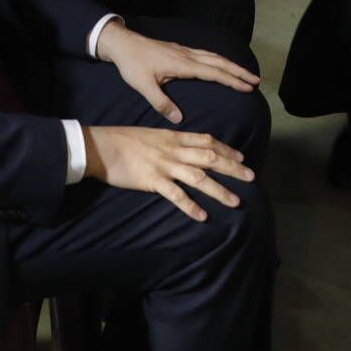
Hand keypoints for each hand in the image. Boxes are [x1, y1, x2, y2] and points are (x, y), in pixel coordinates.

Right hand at [81, 124, 252, 222]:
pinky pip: (176, 195)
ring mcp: (164, 165)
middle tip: (251, 177)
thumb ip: (169, 141)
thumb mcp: (151, 134)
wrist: (99, 146)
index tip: (241, 157)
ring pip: (199, 177)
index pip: (207, 140)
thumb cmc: (122, 140)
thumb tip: (183, 147)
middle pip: (210, 157)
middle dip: (232, 168)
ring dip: (219, 190)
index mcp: (173, 137)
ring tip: (235, 201)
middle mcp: (173, 150)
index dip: (226, 149)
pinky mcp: (152, 180)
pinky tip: (203, 216)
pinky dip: (191, 206)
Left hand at [94, 19, 260, 124]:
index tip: (249, 87)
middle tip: (257, 81)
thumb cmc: (132, 65)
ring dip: (231, 65)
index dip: (232, 80)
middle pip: (220, 62)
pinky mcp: (180, 50)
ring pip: (214, 56)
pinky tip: (221, 65)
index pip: (214, 72)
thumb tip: (179, 119)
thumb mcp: (144, 86)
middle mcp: (188, 55)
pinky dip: (219, 60)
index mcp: (183, 64)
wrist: (123, 44)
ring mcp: (185, 51)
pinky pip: (206, 54)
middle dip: (239, 71)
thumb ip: (161, 102)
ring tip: (245, 74)